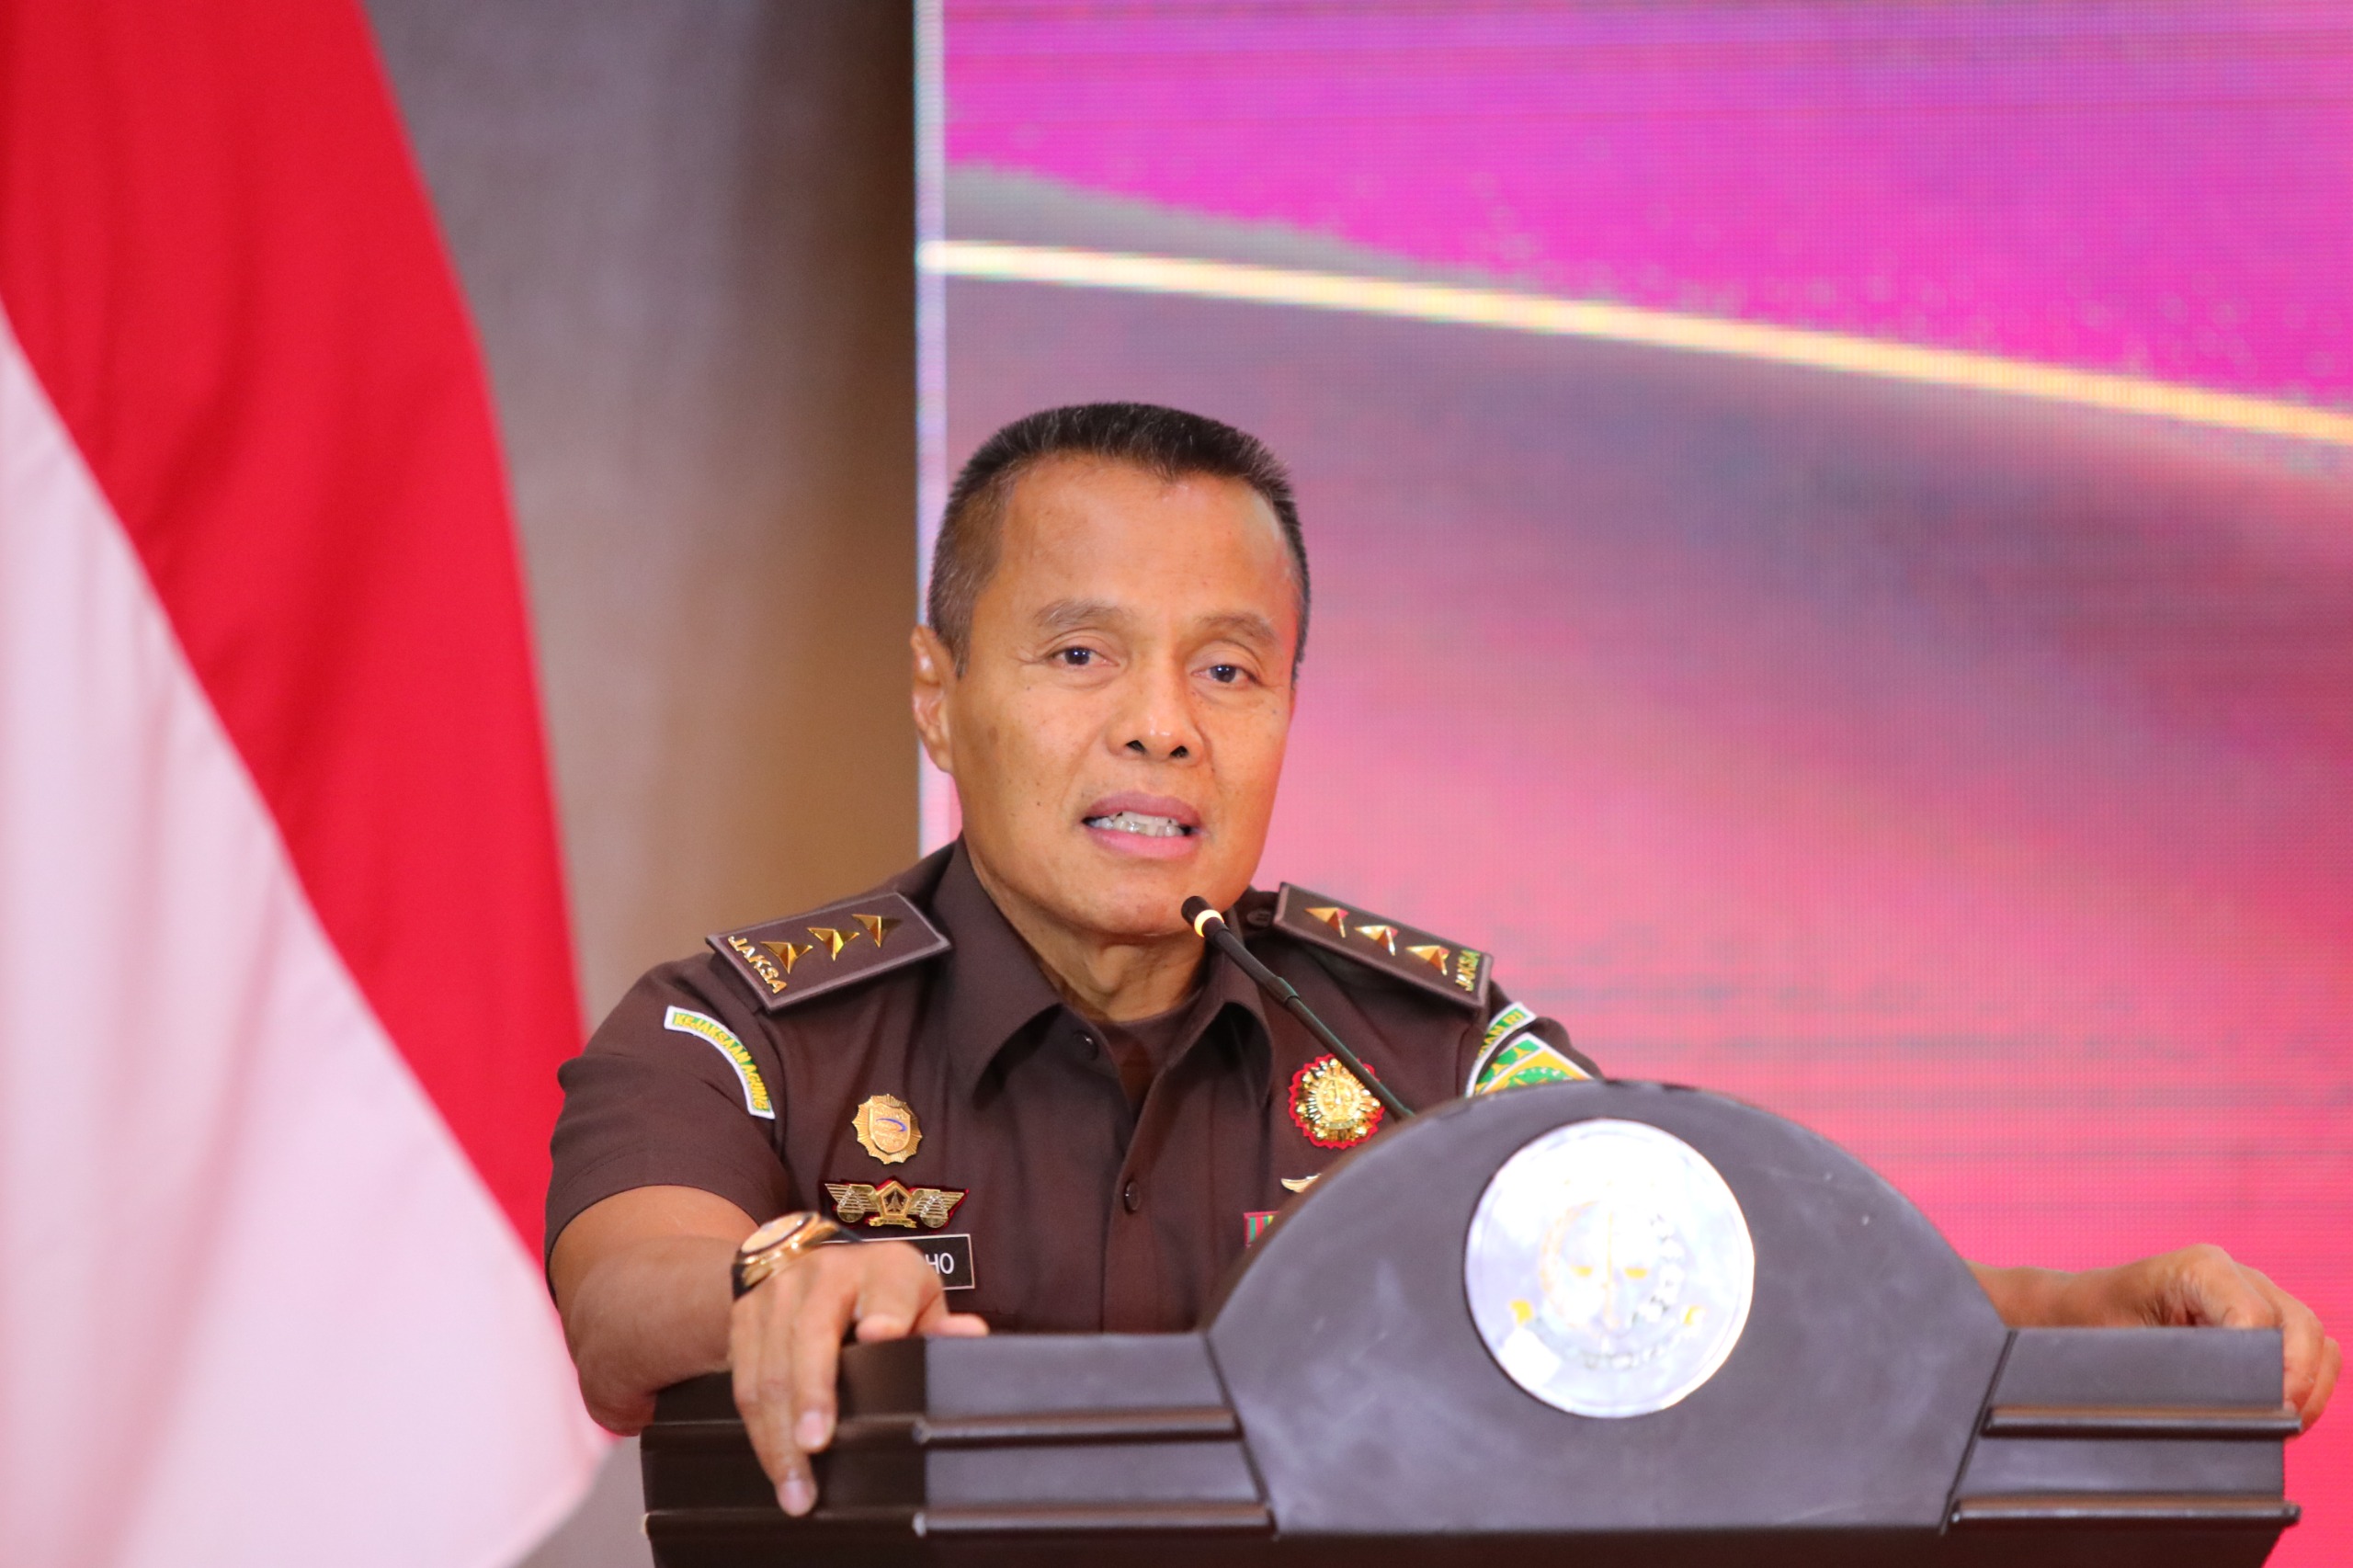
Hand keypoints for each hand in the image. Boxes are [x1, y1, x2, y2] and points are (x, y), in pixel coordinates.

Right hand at [729, 1238, 987, 1515]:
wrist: (806, 1256)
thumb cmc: (879, 1289)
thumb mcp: (918, 1296)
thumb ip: (942, 1326)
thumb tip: (972, 1336)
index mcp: (882, 1268)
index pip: (886, 1289)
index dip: (884, 1313)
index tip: (880, 1335)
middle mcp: (825, 1274)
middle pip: (811, 1335)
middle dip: (811, 1395)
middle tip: (816, 1449)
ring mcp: (778, 1294)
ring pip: (769, 1367)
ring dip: (779, 1433)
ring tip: (796, 1487)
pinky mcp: (744, 1319)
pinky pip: (743, 1382)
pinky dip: (759, 1432)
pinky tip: (776, 1467)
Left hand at [1980, 1245, 2337, 1430]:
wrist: (2080, 1313)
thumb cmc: (2094, 1328)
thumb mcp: (2125, 1350)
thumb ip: (2177, 1370)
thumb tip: (2226, 1405)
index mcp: (2198, 1269)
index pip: (2257, 1318)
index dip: (2268, 1370)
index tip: (2262, 1411)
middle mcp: (2234, 1273)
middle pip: (2300, 1325)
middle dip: (2299, 1380)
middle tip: (2279, 1425)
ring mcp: (2252, 1290)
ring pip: (2312, 1336)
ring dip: (2309, 1382)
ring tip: (2283, 1422)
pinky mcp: (2262, 1314)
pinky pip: (2307, 1344)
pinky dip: (2308, 1378)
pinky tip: (2283, 1409)